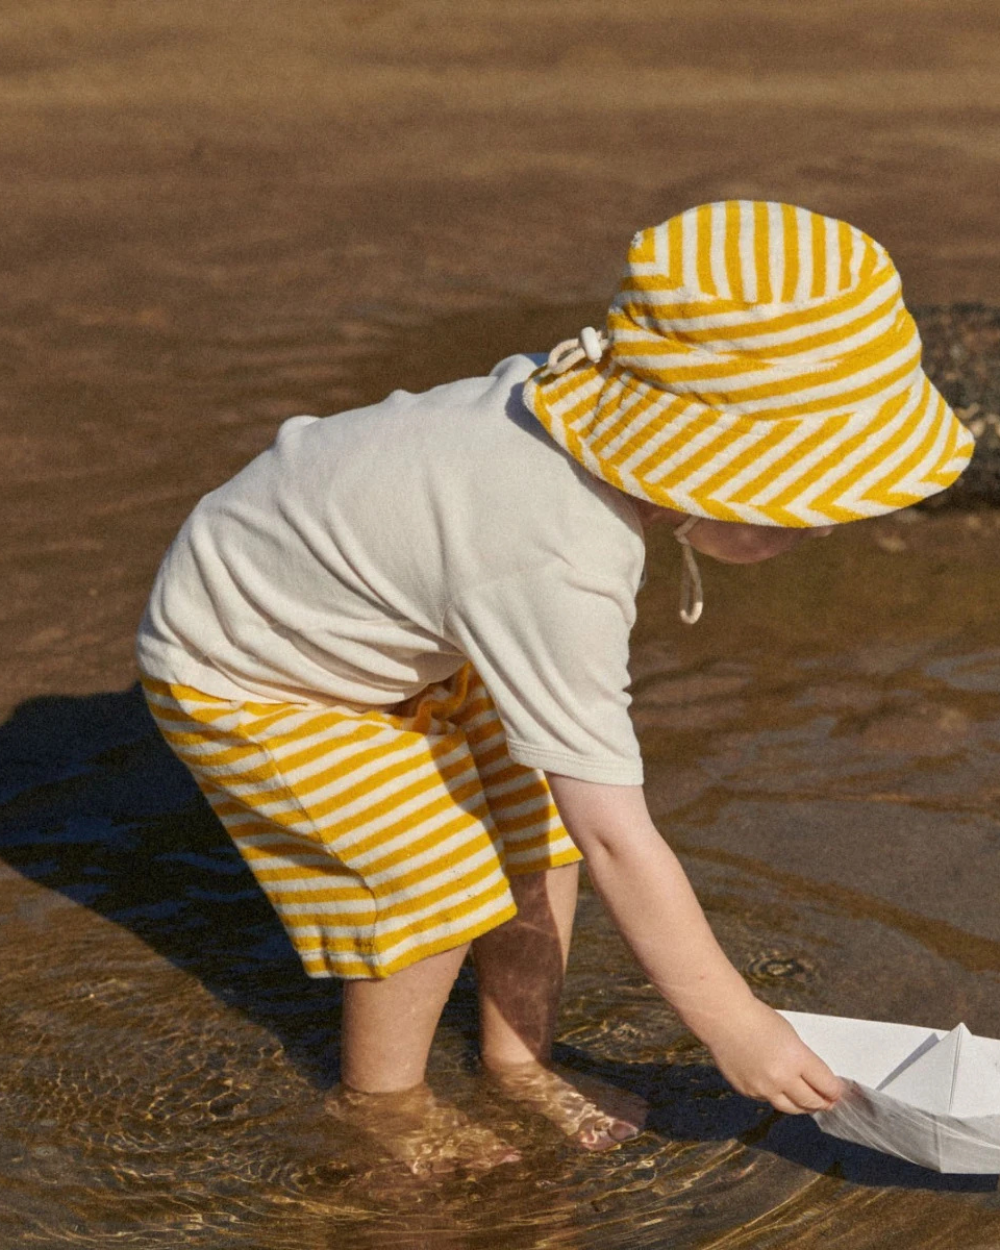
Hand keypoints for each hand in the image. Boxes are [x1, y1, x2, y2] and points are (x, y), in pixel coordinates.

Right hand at [698, 995, 843, 1114]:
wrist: (723, 1018)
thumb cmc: (757, 1019)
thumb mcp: (790, 1035)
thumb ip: (802, 1059)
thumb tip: (813, 1079)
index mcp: (796, 1058)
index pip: (826, 1085)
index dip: (835, 1090)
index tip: (838, 1091)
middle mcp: (781, 1078)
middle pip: (811, 1102)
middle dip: (823, 1103)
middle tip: (828, 1102)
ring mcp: (763, 1088)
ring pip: (791, 1108)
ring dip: (803, 1107)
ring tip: (808, 1103)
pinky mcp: (747, 1092)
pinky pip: (768, 1100)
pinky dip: (777, 1096)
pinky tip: (779, 1089)